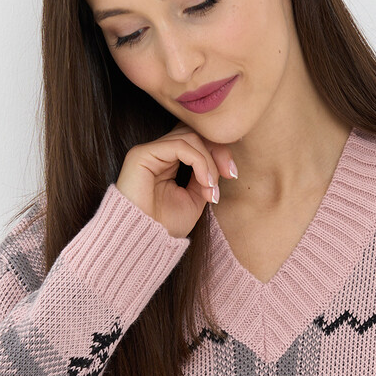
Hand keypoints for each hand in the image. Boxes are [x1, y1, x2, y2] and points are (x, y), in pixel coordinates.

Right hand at [115, 122, 235, 239]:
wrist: (144, 242)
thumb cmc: (165, 226)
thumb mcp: (195, 200)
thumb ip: (205, 178)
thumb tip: (220, 163)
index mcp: (168, 163)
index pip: (196, 142)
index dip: (218, 152)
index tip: (233, 174)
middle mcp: (158, 154)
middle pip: (194, 133)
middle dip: (218, 150)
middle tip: (230, 173)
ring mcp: (149, 152)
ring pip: (189, 137)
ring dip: (209, 161)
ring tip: (211, 186)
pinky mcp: (142, 154)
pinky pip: (179, 145)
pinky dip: (199, 161)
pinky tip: (204, 181)